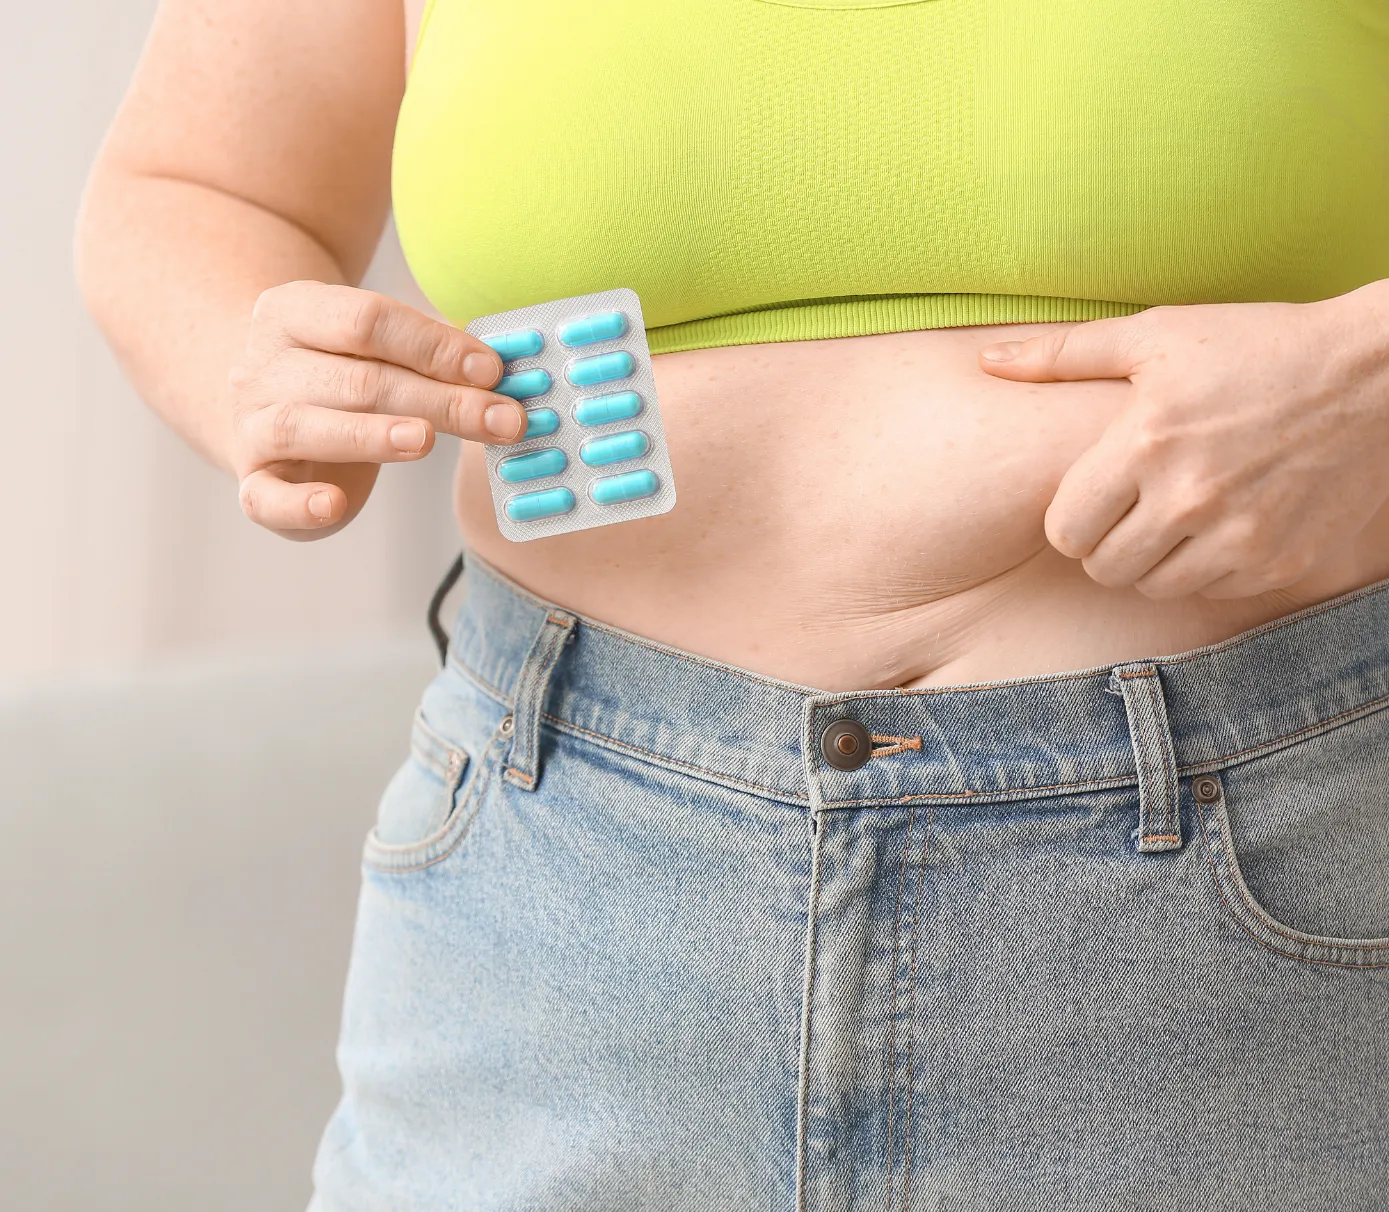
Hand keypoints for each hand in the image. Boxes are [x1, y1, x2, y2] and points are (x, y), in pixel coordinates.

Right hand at [228, 281, 527, 538]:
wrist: (262, 408)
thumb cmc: (338, 375)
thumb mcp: (374, 351)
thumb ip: (426, 355)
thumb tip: (498, 372)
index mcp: (294, 312)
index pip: (367, 320)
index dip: (433, 345)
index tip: (492, 369)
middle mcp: (264, 365)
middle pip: (356, 379)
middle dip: (437, 400)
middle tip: (501, 419)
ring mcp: (251, 423)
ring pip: (306, 427)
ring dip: (372, 435)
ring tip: (426, 442)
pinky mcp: (251, 481)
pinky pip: (265, 499)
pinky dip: (298, 505)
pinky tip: (333, 505)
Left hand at [977, 289, 1388, 598]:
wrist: (1377, 373)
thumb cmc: (1256, 347)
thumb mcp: (1158, 336)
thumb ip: (1064, 355)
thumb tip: (987, 362)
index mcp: (1145, 444)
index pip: (1065, 531)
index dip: (1071, 520)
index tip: (1094, 499)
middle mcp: (1189, 499)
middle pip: (1103, 568)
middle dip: (1106, 544)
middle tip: (1132, 510)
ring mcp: (1240, 538)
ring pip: (1155, 587)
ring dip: (1155, 561)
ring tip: (1178, 515)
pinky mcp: (1282, 564)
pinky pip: (1214, 592)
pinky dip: (1210, 569)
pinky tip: (1226, 524)